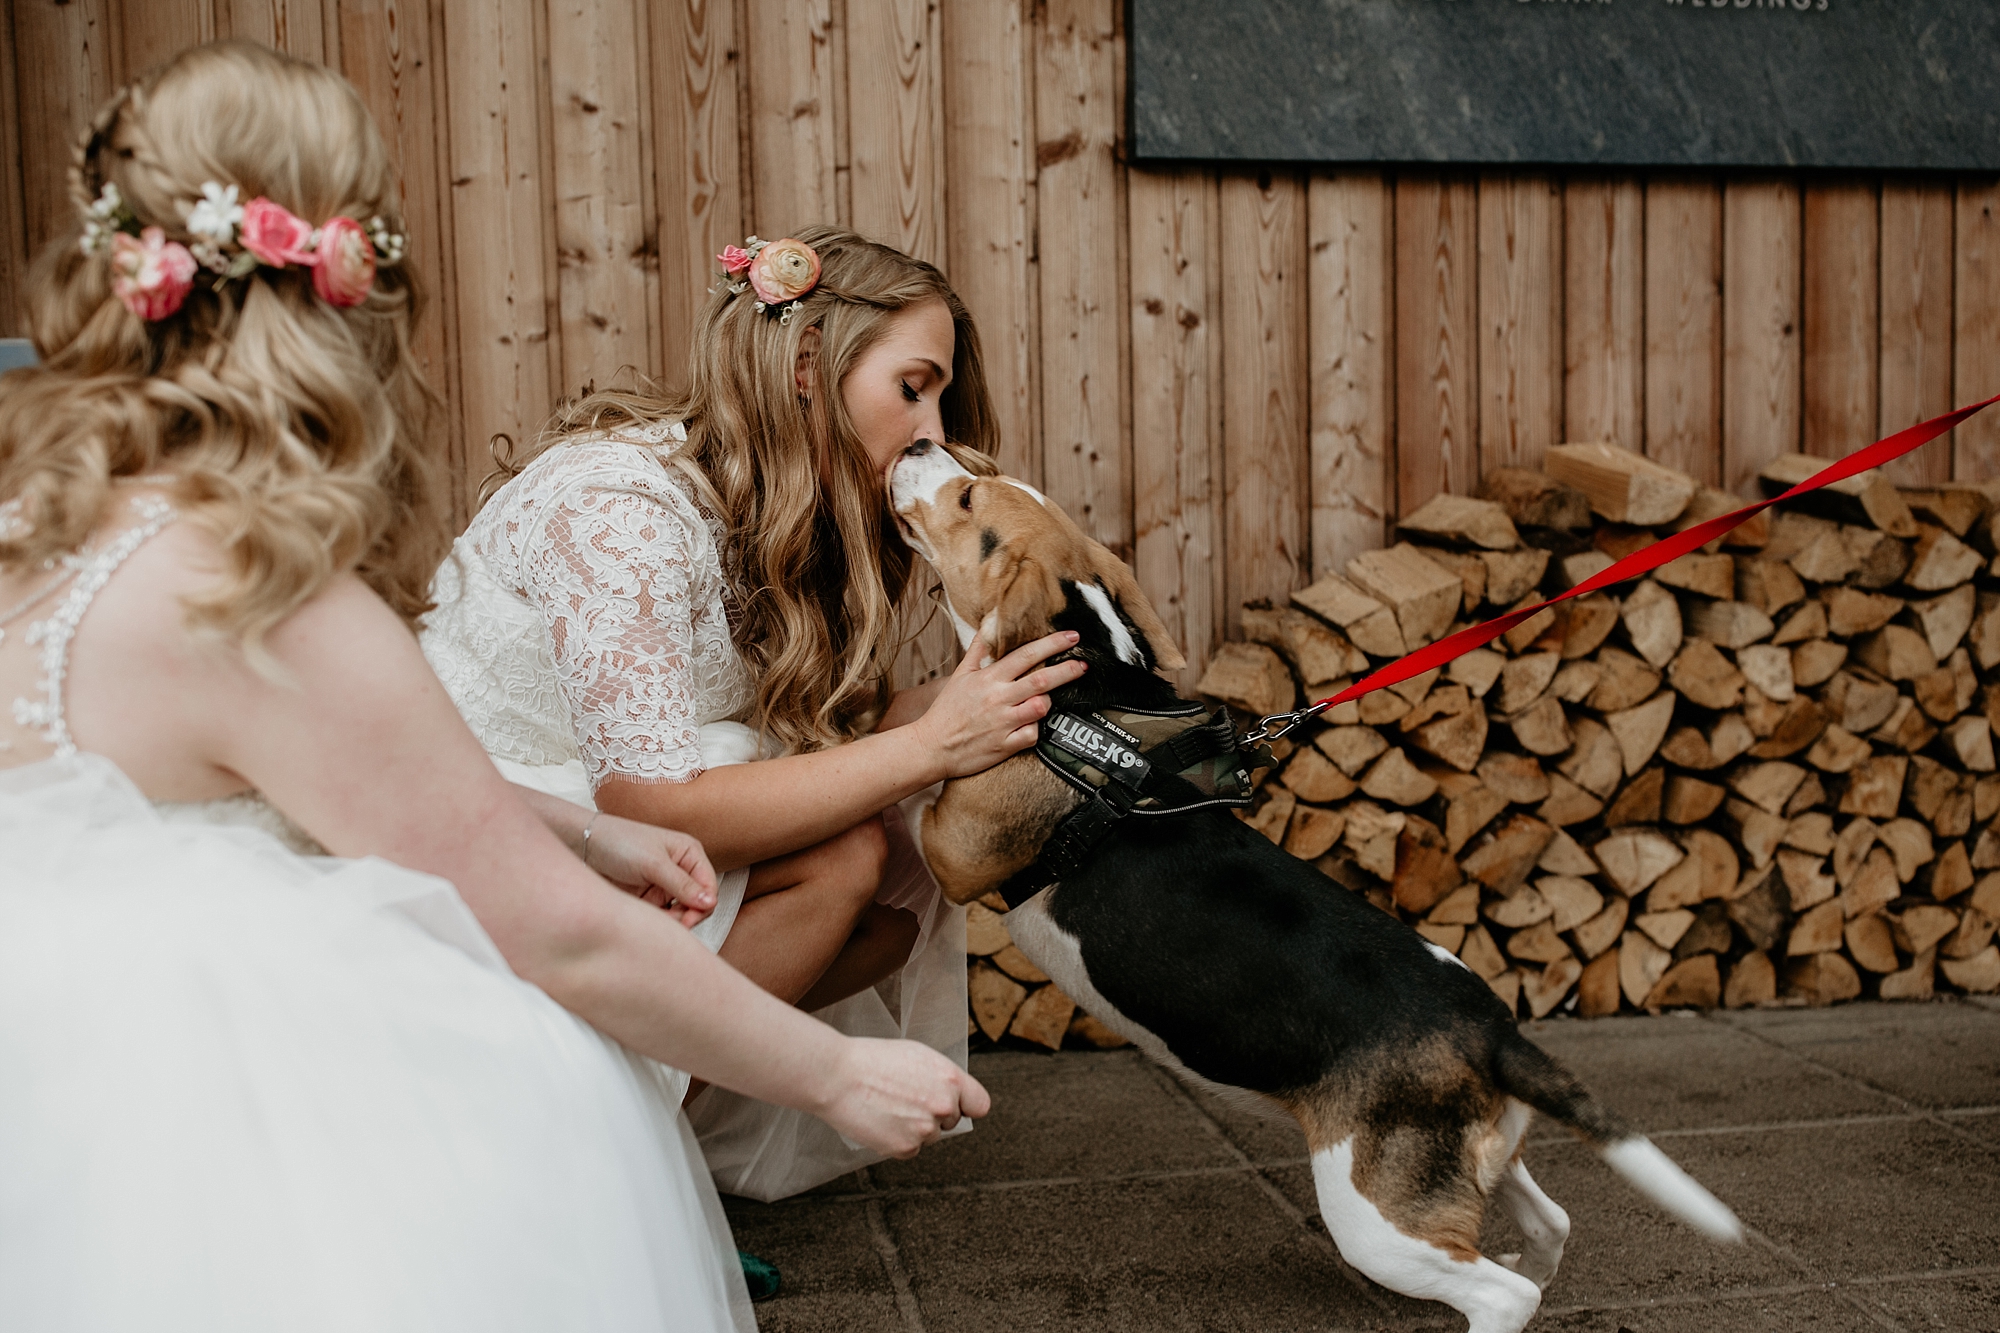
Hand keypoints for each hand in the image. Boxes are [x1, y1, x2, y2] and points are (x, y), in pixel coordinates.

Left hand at [583, 813, 718, 926]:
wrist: (584, 845)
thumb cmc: (619, 842)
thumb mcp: (653, 863)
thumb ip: (682, 885)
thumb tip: (710, 902)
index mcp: (689, 854)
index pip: (709, 887)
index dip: (703, 906)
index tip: (688, 920)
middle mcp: (681, 870)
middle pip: (697, 904)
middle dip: (686, 916)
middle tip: (670, 924)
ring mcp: (664, 885)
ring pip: (680, 913)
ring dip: (670, 921)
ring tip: (652, 920)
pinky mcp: (649, 897)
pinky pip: (661, 916)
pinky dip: (656, 921)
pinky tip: (644, 919)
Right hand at [816, 1037, 991, 1157]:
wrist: (837, 1076)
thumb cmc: (872, 1060)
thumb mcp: (919, 1056)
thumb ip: (942, 1078)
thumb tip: (953, 1095)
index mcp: (950, 1079)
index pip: (980, 1104)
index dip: (966, 1105)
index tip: (958, 1105)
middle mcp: (943, 1106)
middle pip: (951, 1121)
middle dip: (933, 1113)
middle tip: (905, 1098)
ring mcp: (925, 1130)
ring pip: (929, 1136)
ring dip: (914, 1127)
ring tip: (888, 1106)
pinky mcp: (905, 1148)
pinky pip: (909, 1149)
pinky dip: (897, 1140)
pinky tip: (881, 1120)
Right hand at [911, 630, 1086, 778]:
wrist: (931, 746)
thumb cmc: (947, 711)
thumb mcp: (960, 675)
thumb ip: (978, 650)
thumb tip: (988, 625)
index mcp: (989, 678)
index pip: (1027, 655)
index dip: (1053, 644)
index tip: (1072, 637)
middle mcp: (999, 698)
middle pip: (1042, 680)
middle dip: (1067, 670)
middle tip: (1084, 665)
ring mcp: (1003, 723)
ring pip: (1041, 707)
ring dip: (1048, 702)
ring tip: (1044, 701)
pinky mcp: (1006, 745)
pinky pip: (1033, 735)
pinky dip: (1035, 730)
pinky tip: (1028, 727)